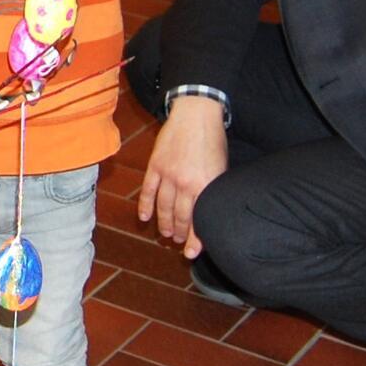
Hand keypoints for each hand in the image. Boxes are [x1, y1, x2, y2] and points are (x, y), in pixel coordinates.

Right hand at [137, 95, 228, 257]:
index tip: (191, 252)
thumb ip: (213, 190)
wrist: (196, 113)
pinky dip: (146, 206)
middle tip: (178, 241)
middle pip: (180, 216)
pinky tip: (145, 217)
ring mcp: (168, 174)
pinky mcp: (155, 165)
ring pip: (163, 207)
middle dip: (179, 232)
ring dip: (164, 223)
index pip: (199, 219)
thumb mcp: (220, 168)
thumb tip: (209, 212)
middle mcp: (186, 183)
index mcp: (205, 185)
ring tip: (166, 233)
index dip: (194, 239)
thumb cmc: (213, 141)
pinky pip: (148, 190)